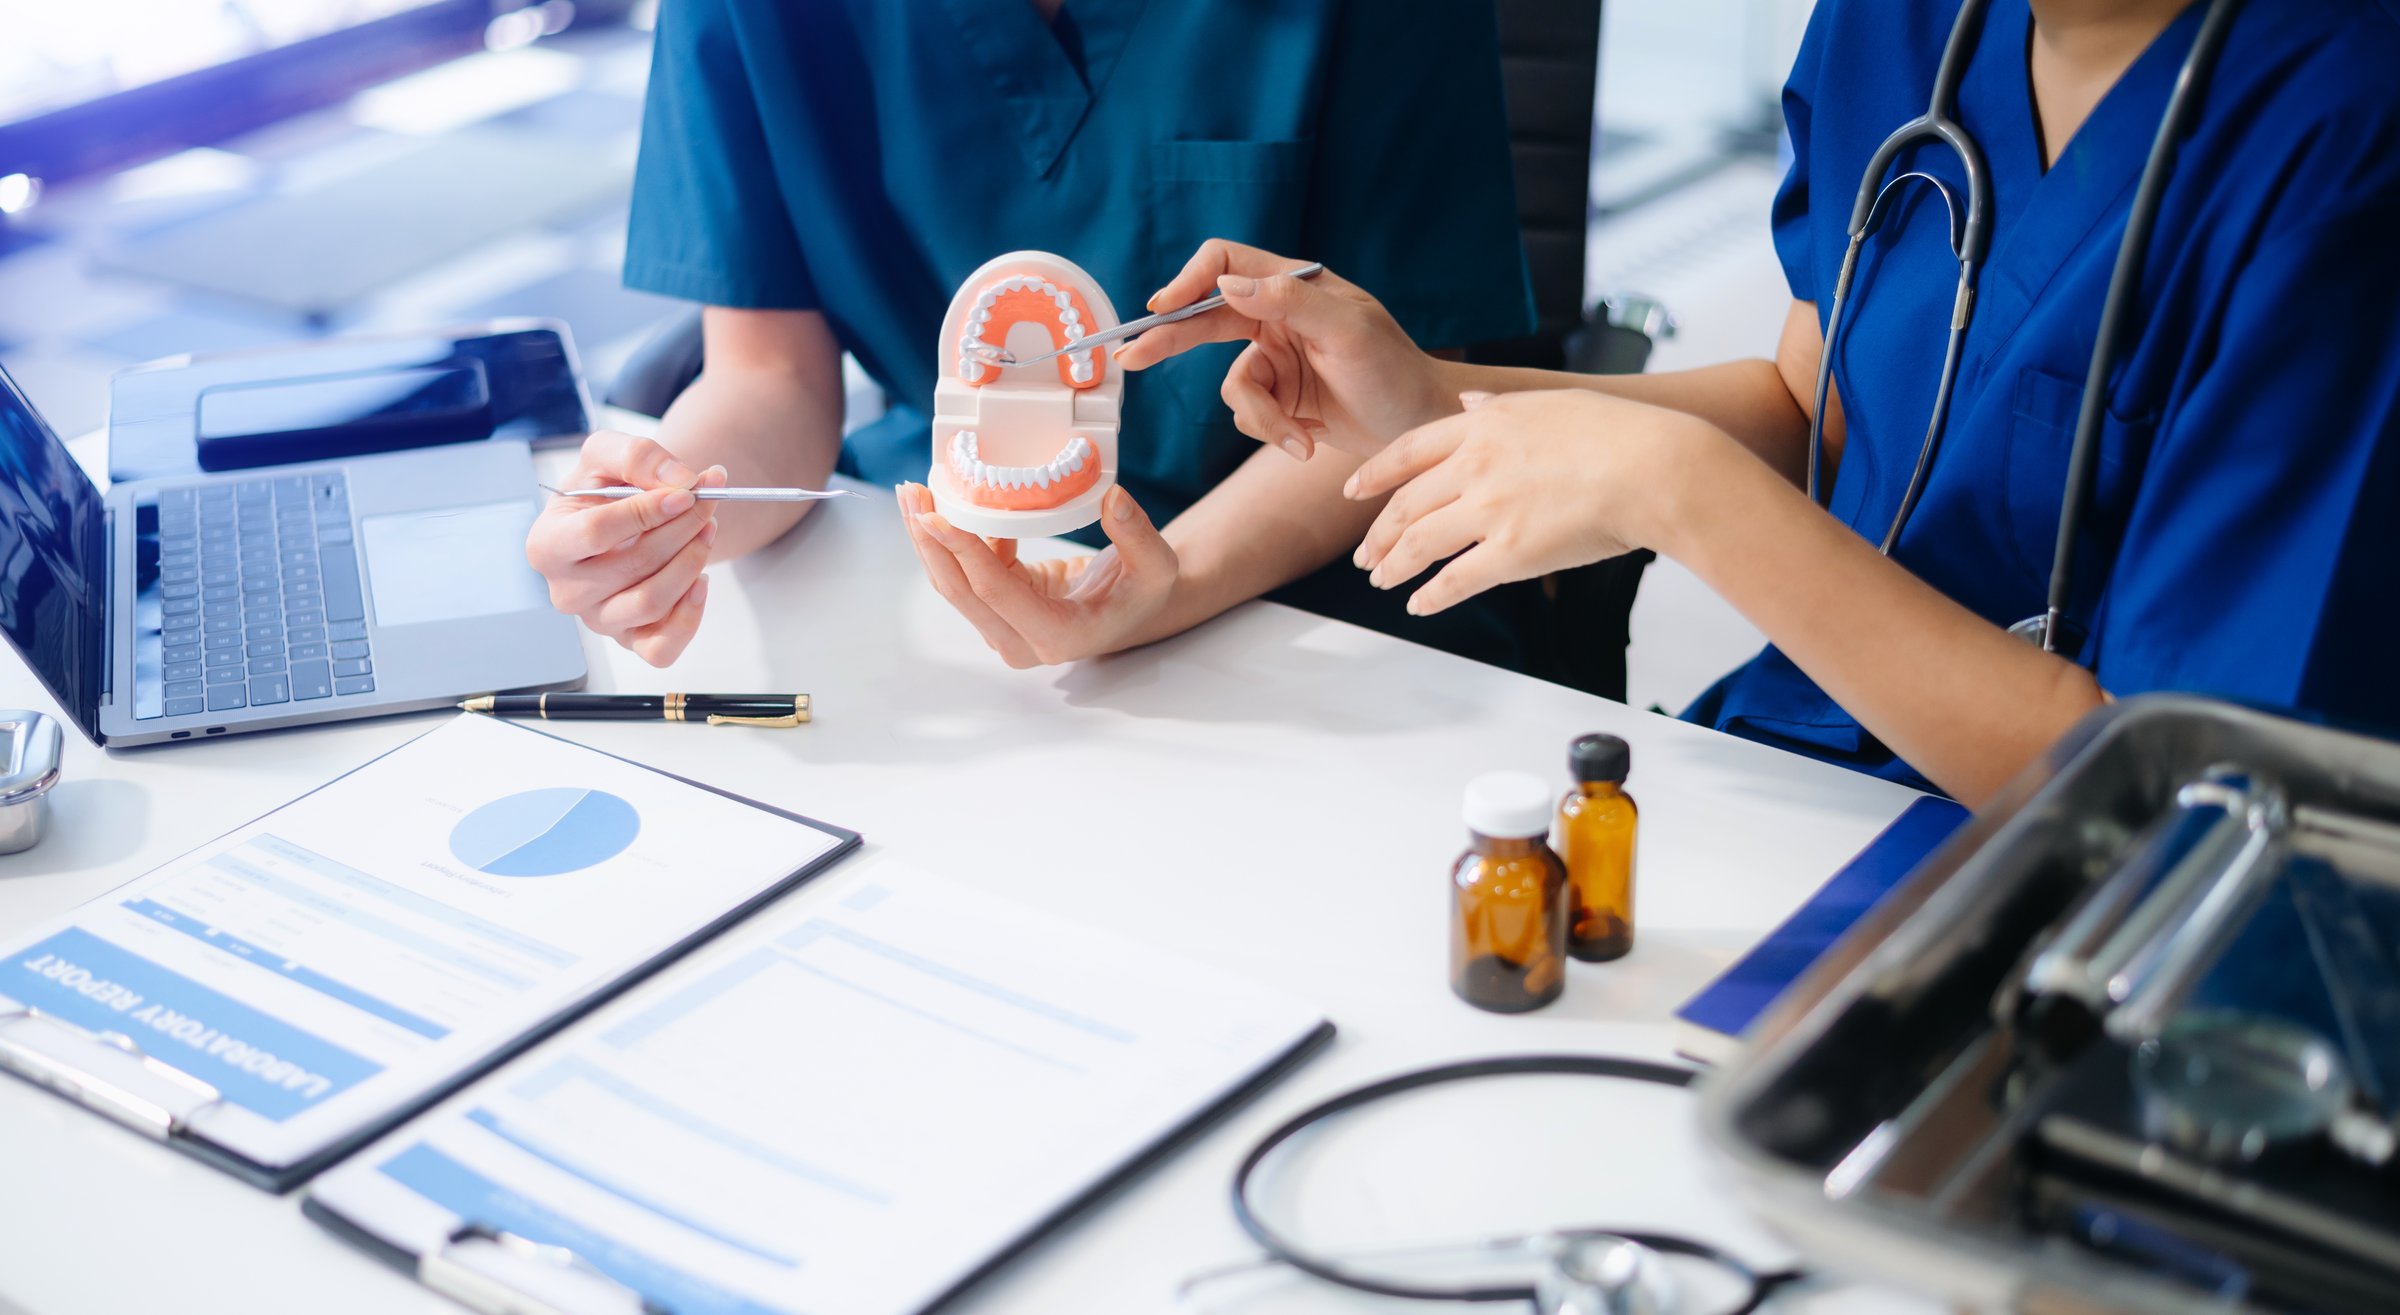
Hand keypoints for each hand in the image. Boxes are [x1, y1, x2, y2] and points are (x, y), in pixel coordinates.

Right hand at [525, 430, 727, 665]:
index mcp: (547, 545)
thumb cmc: (604, 490)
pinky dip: (691, 614)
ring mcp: (598, 620)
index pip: (596, 532)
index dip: (647, 510)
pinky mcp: (630, 641)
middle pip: (633, 565)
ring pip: (652, 602)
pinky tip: (700, 580)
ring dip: (692, 561)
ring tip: (707, 529)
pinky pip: (662, 647)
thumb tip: (680, 481)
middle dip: (682, 528)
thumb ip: (637, 455)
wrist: (624, 518)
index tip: (686, 492)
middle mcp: (567, 591)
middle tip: (708, 501)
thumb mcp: (608, 454)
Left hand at [897, 482, 1178, 667]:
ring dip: (928, 540)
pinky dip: (949, 539)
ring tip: (911, 494)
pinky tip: (942, 501)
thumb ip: (1137, 534)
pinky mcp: (996, 609)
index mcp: (1059, 636)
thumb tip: (1112, 497)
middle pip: (959, 591)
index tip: (936, 515)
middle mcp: (1022, 642)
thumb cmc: (1144, 591)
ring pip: (952, 584)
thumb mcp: (1156, 565)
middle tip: (911, 494)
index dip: (964, 552)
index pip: (998, 592)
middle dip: (930, 542)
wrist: (1133, 609)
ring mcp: (1005, 630)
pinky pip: (963, 574)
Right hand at [1110, 239, 1452, 461]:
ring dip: (1261, 416)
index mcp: (1294, 285)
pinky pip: (1248, 414)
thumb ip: (1287, 301)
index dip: (1190, 281)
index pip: (1225, 263)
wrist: (1420, 429)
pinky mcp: (1279, 400)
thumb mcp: (1346, 331)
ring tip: (1298, 437)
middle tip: (1130, 358)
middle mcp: (1278, 316)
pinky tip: (1306, 442)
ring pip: (1232, 385)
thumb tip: (1226, 284)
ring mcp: (1276, 359)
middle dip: (1170, 340)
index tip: (1164, 308)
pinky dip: (1271, 432)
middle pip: (1205, 318)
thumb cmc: (1394, 371)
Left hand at [1348, 390, 1710, 615]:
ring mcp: (1489, 510)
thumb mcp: (1550, 402)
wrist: (1655, 467)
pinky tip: (1418, 605)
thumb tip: (1468, 401)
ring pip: (1419, 543)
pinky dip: (1430, 595)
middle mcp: (1475, 465)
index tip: (1354, 490)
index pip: (1408, 450)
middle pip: (1406, 503)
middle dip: (1378, 534)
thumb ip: (1500, 406)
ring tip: (1381, 580)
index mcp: (1483, 425)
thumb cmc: (1617, 433)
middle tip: (1364, 554)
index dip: (1374, 474)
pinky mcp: (1510, 553)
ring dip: (1393, 565)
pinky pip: (1454, 580)